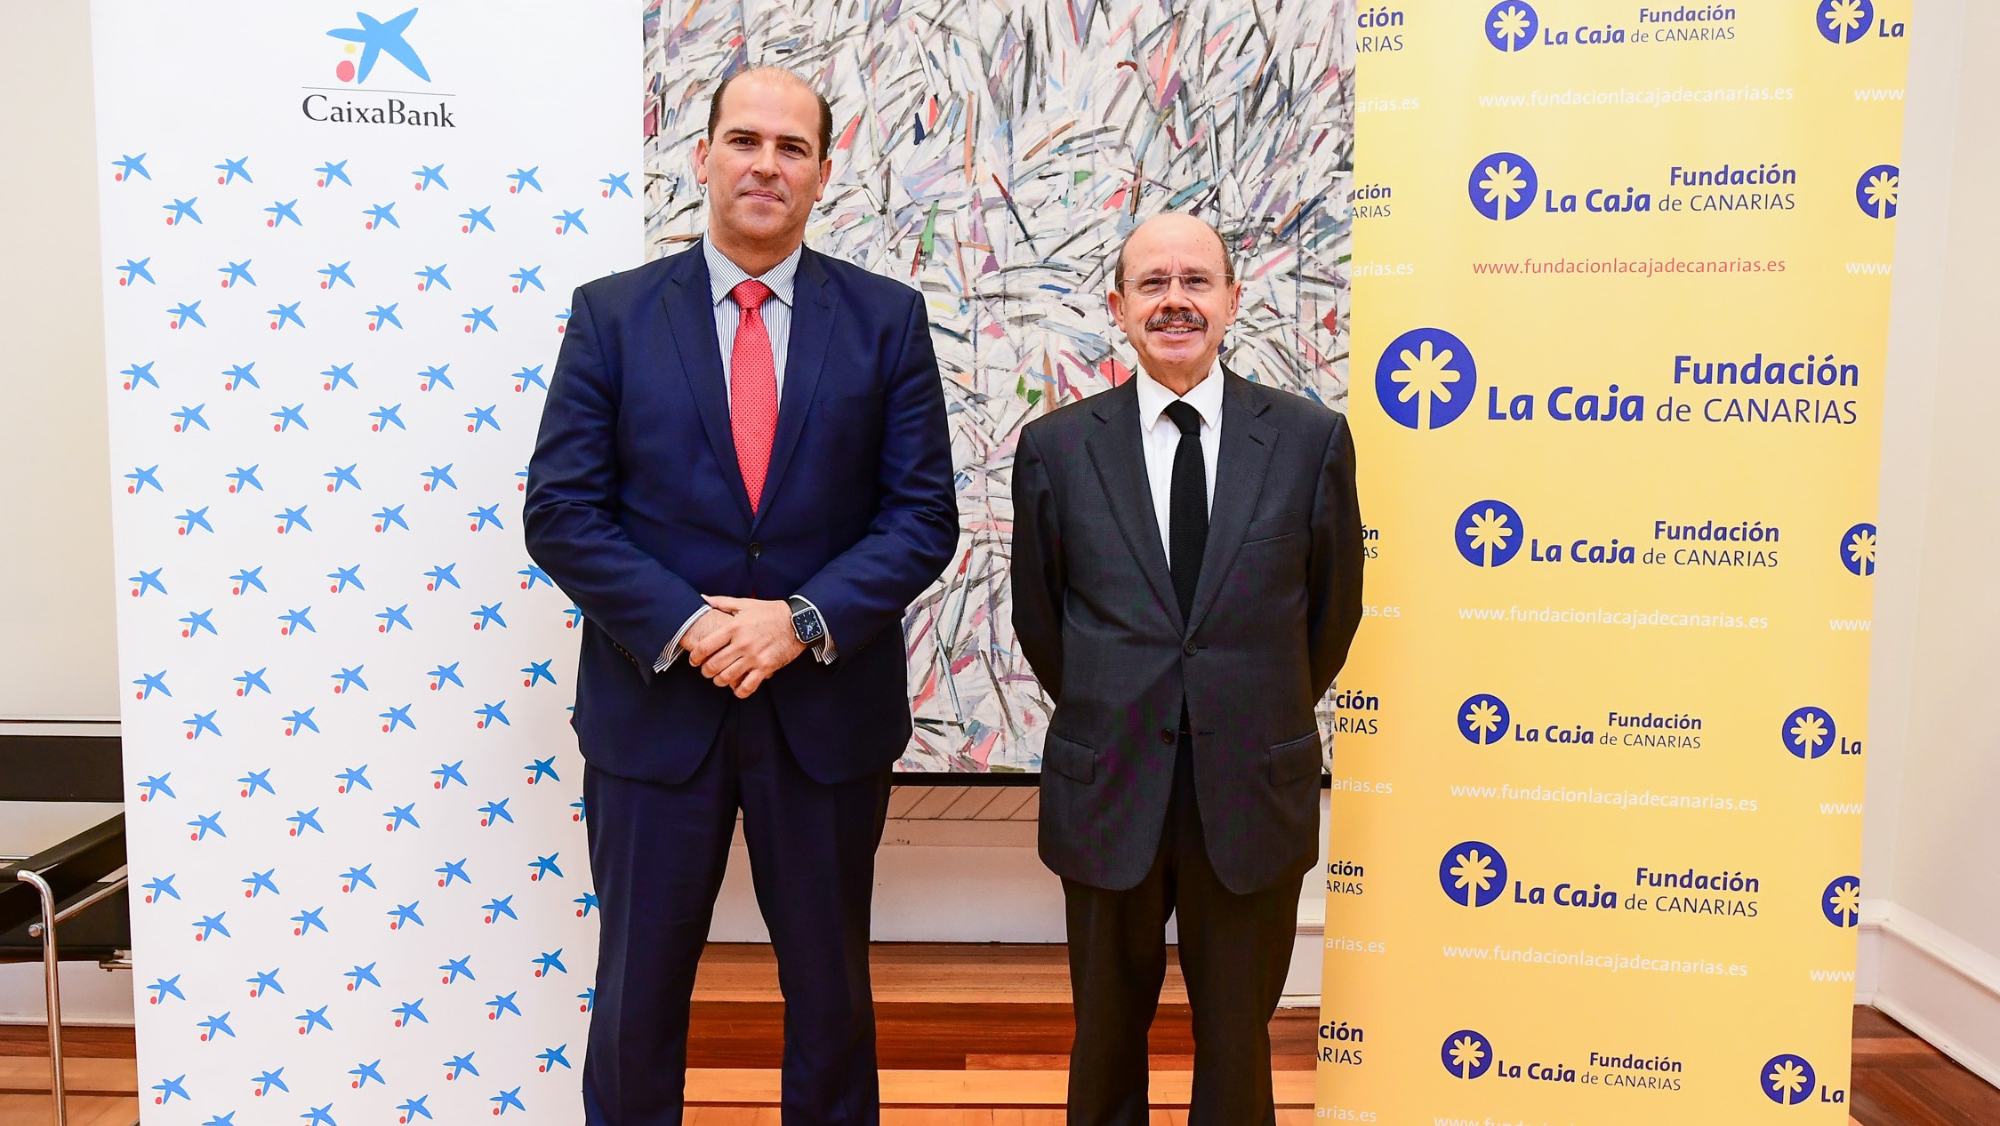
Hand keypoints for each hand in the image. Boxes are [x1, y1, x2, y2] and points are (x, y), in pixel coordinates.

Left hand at [684, 596, 806, 697]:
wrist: (798, 621)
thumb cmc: (770, 612)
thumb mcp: (746, 604)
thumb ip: (722, 602)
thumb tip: (703, 598)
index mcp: (733, 627)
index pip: (705, 647)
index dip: (695, 657)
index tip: (694, 660)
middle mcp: (742, 644)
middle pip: (713, 665)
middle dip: (706, 671)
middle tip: (706, 671)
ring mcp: (754, 657)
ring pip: (727, 677)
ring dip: (719, 681)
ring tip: (719, 679)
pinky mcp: (766, 667)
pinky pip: (748, 686)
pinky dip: (739, 691)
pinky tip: (737, 688)